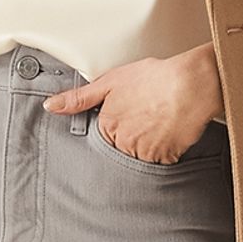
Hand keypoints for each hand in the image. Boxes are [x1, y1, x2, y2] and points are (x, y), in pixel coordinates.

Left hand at [40, 42, 222, 162]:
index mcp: (108, 126)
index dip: (119, 125)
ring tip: (160, 123)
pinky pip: (161, 162)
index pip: (104, 137)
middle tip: (149, 118)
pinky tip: (171, 132)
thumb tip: (51, 107)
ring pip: (141, 158)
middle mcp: (123, 144)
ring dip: (149, 146)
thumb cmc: (154, 78)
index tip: (131, 116)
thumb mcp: (111, 81)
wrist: (191, 84)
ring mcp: (144, 154)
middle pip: (122, 149)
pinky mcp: (166, 159)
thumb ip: (79, 98)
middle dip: (132, 138)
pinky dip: (166, 150)